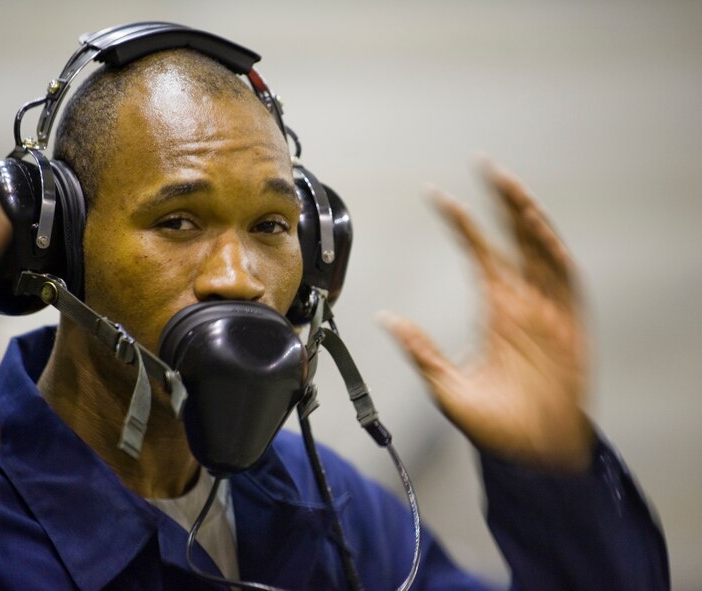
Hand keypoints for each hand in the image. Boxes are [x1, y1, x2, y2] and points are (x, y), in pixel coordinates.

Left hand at [380, 159, 593, 472]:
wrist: (531, 453)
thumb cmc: (495, 423)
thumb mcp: (446, 386)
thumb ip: (420, 350)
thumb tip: (386, 319)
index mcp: (494, 309)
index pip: (476, 251)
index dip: (459, 221)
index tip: (435, 194)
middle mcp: (521, 301)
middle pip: (512, 238)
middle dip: (501, 200)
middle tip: (484, 164)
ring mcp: (547, 309)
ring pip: (540, 249)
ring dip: (526, 216)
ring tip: (507, 186)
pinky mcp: (570, 324)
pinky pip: (564, 279)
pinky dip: (551, 252)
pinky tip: (536, 228)